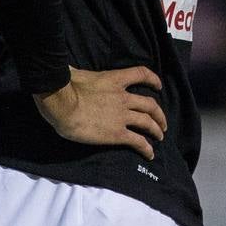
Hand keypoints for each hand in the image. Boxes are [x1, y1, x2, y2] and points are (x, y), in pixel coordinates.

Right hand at [32, 65, 166, 160]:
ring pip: (147, 122)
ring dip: (156, 130)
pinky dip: (146, 148)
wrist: (63, 104)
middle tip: (162, 122)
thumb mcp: (76, 73)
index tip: (158, 85)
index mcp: (114, 80)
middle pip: (150, 104)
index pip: (140, 74)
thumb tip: (69, 71)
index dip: (152, 79)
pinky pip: (137, 141)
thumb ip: (79, 73)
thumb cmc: (64, 86)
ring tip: (160, 137)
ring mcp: (122, 116)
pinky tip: (149, 154)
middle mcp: (123, 98)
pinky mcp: (117, 133)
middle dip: (159, 114)